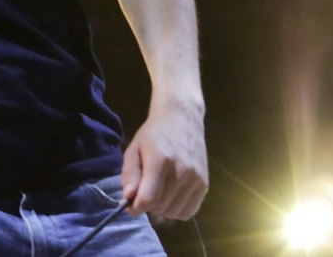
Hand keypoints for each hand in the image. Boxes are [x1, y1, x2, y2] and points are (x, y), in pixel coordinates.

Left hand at [121, 104, 206, 220]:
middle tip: (145, 191)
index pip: (148, 199)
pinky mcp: (205, 184)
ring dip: (163, 208)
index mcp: (160, 160)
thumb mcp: (134, 149)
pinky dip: (177, 209)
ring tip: (160, 191)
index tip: (130, 204)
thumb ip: (130, 175)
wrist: (182, 119)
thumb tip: (128, 199)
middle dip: (148, 205)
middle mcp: (181, 171)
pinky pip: (188, 212)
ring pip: (173, 213)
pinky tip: (172, 195)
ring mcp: (195, 178)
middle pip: (160, 208)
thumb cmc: (153, 134)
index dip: (135, 207)